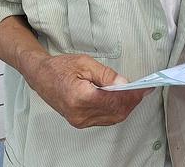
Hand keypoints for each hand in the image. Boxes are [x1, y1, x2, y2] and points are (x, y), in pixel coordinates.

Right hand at [25, 53, 151, 127]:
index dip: (132, 95)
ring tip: (136, 93)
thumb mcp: (85, 64)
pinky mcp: (79, 121)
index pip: (114, 101)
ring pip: (112, 118)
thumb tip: (124, 82)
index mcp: (80, 98)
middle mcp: (80, 113)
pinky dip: (116, 110)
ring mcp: (79, 120)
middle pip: (116, 112)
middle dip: (132, 101)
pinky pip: (104, 119)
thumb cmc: (60, 68)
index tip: (144, 88)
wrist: (40, 76)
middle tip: (144, 90)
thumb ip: (106, 75)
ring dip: (126, 107)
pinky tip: (123, 100)